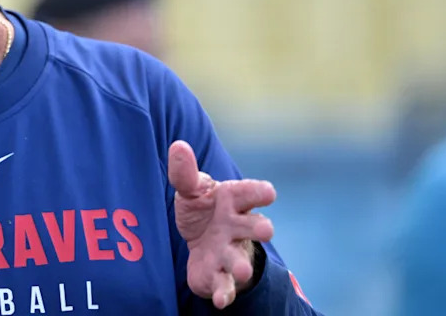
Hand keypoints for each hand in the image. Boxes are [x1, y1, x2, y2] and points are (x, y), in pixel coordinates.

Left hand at [168, 140, 275, 308]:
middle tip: (265, 230)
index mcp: (234, 201)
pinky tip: (219, 300)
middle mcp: (238, 227)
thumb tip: (178, 146)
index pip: (251, 193)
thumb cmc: (203, 209)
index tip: (268, 193)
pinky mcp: (218, 274)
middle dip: (260, 228)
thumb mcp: (192, 189)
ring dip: (242, 265)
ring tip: (242, 271)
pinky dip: (223, 292)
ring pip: (241, 260)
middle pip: (255, 227)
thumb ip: (184, 172)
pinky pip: (224, 285)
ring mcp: (230, 252)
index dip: (260, 192)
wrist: (199, 241)